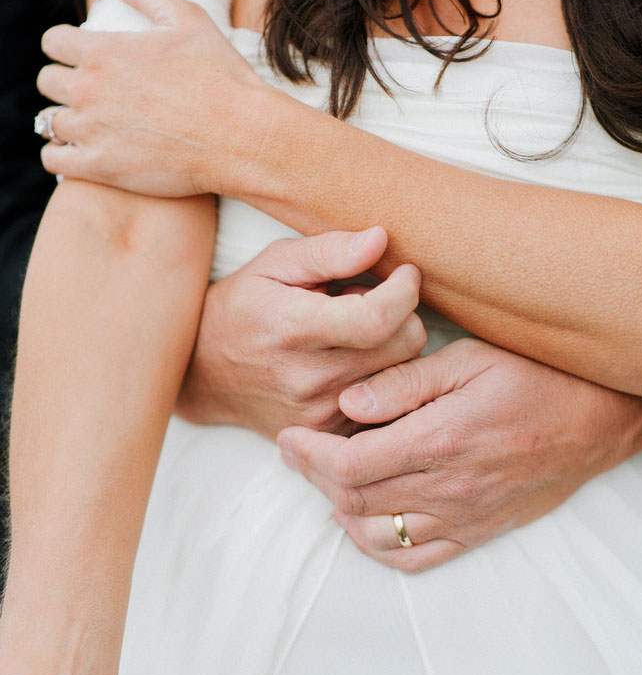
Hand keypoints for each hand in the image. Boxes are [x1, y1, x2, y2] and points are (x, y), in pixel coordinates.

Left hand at [36, 0, 273, 198]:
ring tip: (89, 128)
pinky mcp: (99, 167)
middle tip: (90, 96)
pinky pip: (53, 159)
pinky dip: (61, 156)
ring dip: (65, 122)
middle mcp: (89, 88)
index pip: (52, 42)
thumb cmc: (221, 77)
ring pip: (47, 122)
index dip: (65, 49)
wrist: (240, 137)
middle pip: (46, 82)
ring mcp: (92, 129)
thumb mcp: (189, 20)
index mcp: (103, 50)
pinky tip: (81, 155)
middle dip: (64, 85)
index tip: (83, 60)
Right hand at [176, 227, 425, 437]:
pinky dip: (384, 380)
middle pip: (404, 346)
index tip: (405, 273)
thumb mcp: (274, 263)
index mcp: (294, 329)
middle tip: (374, 304)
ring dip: (394, 349)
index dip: (405, 291)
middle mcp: (310, 378)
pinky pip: (388, 405)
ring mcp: (320, 413)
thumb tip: (379, 239)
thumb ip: (329, 250)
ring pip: (402, 375)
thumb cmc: (243, 307)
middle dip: (403, 316)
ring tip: (358, 336)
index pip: (377, 319)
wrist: (203, 374)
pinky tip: (358, 365)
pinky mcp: (330, 434)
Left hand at [278, 337, 641, 572]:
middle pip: (352, 501)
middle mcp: (446, 489)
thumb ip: (403, 384)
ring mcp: (461, 518)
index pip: (347, 466)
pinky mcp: (477, 532)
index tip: (289, 436)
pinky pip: (414, 559)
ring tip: (330, 480)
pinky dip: (378, 546)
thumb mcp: (469, 359)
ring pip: (376, 535)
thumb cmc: (536, 378)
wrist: (599, 421)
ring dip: (340, 511)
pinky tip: (366, 521)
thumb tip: (347, 404)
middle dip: (312, 476)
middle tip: (297, 452)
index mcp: (438, 441)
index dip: (306, 454)